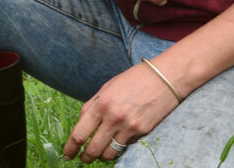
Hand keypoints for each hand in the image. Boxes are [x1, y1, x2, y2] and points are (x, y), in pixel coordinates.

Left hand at [63, 62, 179, 161]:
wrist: (166, 76)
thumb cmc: (136, 78)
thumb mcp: (110, 85)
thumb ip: (94, 104)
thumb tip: (82, 122)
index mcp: (102, 103)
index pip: (79, 133)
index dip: (70, 147)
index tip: (67, 153)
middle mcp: (113, 117)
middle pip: (92, 150)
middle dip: (85, 157)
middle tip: (84, 157)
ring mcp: (128, 126)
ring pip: (108, 154)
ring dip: (102, 155)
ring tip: (101, 151)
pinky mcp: (141, 132)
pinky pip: (125, 146)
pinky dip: (120, 146)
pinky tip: (121, 138)